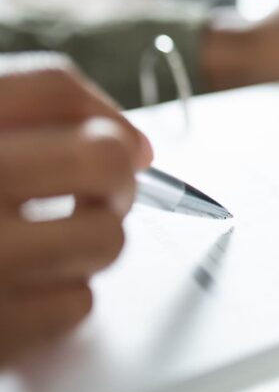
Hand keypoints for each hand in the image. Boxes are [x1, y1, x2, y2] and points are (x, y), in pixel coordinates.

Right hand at [0, 55, 151, 364]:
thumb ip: (35, 118)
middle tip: (104, 194)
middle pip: (100, 158)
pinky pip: (75, 303)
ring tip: (55, 243)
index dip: (107, 115)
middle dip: (119, 179)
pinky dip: (63, 298)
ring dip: (95, 241)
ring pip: (104, 237)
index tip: (124, 143)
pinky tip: (26, 288)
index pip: (52, 88)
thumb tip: (139, 150)